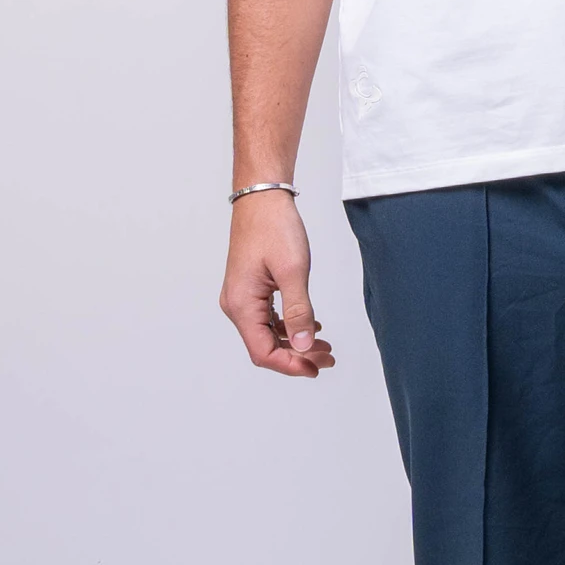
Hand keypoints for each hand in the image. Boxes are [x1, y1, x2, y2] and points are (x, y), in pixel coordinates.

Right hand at [220, 192, 335, 377]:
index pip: (263, 352)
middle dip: (297, 356)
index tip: (317, 368)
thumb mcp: (293, 271)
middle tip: (327, 358)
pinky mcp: (250, 288)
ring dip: (294, 343)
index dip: (291, 365)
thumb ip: (299, 312)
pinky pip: (267, 318)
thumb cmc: (274, 227)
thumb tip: (305, 346)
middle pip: (264, 347)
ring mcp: (242, 296)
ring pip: (267, 334)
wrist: (262, 197)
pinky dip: (288, 327)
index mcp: (242, 305)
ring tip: (323, 346)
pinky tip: (310, 325)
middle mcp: (236, 305)